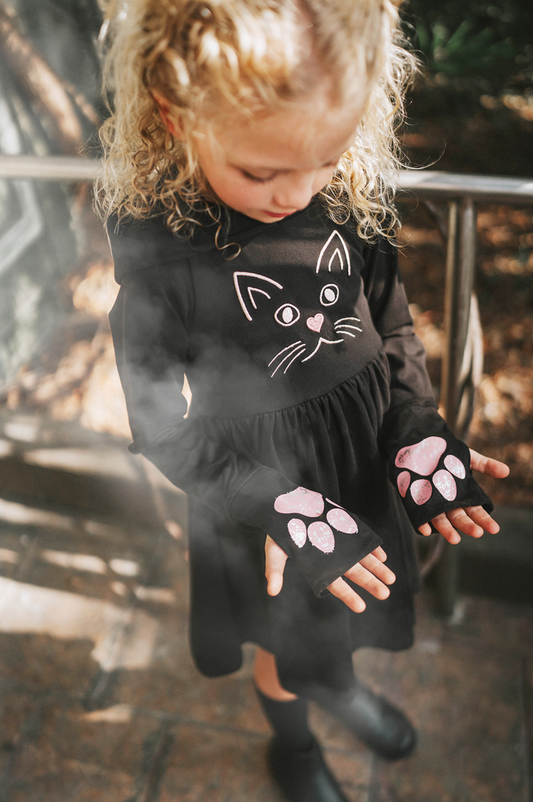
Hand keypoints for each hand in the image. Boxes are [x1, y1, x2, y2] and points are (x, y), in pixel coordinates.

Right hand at [264, 535, 395, 613]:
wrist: (283, 504)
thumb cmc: (279, 530)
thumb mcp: (274, 550)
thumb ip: (275, 570)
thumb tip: (271, 592)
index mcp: (316, 567)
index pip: (334, 584)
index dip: (347, 595)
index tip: (361, 607)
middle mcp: (331, 557)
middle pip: (354, 573)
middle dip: (370, 583)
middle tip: (385, 594)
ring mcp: (340, 543)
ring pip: (362, 559)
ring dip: (377, 568)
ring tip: (391, 579)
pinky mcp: (344, 528)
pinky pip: (362, 541)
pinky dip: (372, 548)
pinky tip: (382, 556)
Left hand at [418, 448, 509, 543]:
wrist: (419, 446)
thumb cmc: (446, 454)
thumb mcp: (467, 458)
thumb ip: (485, 465)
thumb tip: (506, 471)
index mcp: (463, 497)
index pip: (476, 512)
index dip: (484, 520)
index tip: (494, 529)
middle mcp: (448, 503)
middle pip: (459, 518)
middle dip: (468, 526)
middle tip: (478, 533)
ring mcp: (432, 504)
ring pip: (441, 520)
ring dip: (448, 530)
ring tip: (455, 539)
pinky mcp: (416, 502)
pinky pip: (419, 516)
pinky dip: (422, 523)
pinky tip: (426, 530)